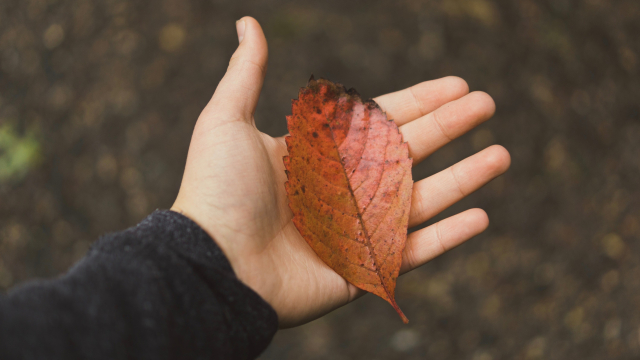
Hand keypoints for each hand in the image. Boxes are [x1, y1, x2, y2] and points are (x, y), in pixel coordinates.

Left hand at [171, 17, 509, 327]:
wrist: (212, 266)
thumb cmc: (217, 192)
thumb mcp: (227, 120)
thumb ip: (247, 73)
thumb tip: (248, 23)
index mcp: (321, 153)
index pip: (382, 120)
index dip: (420, 100)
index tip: (456, 84)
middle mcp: (344, 188)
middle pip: (410, 151)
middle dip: (450, 126)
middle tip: (488, 104)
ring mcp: (358, 229)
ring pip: (423, 199)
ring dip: (464, 177)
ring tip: (501, 155)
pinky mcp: (365, 268)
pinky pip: (416, 251)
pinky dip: (449, 237)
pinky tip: (481, 216)